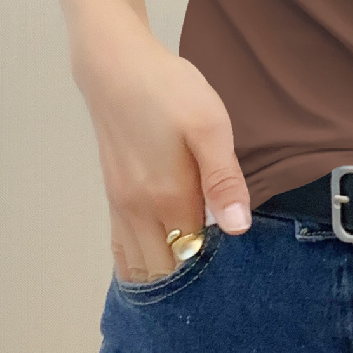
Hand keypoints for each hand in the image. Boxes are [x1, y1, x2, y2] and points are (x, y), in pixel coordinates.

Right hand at [68, 4, 254, 284]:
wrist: (114, 65)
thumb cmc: (167, 90)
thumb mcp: (209, 125)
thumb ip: (223, 179)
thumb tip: (237, 229)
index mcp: (167, 199)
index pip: (191, 260)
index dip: (213, 275)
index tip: (238, 279)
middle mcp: (138, 211)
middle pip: (161, 273)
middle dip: (187, 287)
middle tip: (222, 287)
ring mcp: (121, 206)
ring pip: (137, 266)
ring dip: (162, 279)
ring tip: (194, 284)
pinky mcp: (114, 196)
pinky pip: (121, 249)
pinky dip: (138, 267)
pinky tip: (158, 268)